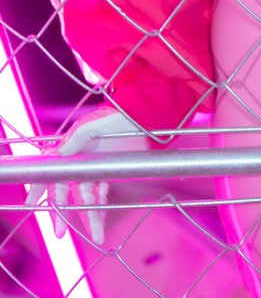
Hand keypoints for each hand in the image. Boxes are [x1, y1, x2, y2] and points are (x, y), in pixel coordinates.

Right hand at [26, 106, 144, 244]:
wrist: (139, 116)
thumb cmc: (113, 116)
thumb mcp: (90, 125)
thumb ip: (73, 140)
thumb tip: (56, 153)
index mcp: (70, 149)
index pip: (50, 172)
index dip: (38, 188)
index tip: (30, 203)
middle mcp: (78, 161)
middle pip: (65, 193)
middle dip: (61, 214)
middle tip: (60, 232)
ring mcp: (92, 169)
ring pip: (85, 198)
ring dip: (88, 217)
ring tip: (95, 235)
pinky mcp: (106, 173)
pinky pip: (100, 195)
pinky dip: (99, 209)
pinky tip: (100, 223)